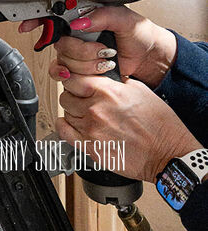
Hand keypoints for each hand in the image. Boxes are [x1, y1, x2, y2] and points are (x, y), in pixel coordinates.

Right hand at [19, 6, 176, 86]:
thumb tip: (78, 22)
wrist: (151, 60)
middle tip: (99, 48)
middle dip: (78, 49)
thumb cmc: (141, 35)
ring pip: (62, 58)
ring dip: (83, 62)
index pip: (55, 13)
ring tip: (104, 60)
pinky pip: (65, 73)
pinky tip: (84, 74)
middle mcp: (78, 32)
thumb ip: (102, 16)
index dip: (38, 19)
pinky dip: (73, 75)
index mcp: (85, 15)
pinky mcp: (82, 70)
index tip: (27, 25)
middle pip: (58, 40)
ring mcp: (79, 52)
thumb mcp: (125, 19)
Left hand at [57, 75, 201, 182]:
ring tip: (87, 115)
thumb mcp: (139, 89)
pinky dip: (65, 127)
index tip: (79, 83)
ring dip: (74, 112)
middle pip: (66, 95)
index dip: (76, 80)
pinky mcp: (91, 148)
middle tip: (84, 100)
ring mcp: (91, 129)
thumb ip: (114, 82)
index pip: (73, 77)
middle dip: (74, 96)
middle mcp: (95, 108)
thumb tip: (100, 76)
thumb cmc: (159, 124)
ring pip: (66, 113)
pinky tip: (73, 125)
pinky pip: (64, 132)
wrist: (167, 154)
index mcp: (107, 91)